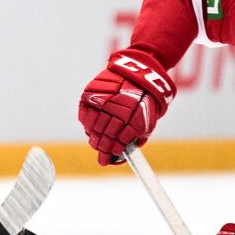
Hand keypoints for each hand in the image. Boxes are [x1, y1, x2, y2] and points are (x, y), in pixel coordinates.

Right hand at [78, 51, 175, 165]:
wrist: (139, 74)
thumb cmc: (145, 101)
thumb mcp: (149, 121)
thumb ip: (138, 137)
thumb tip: (128, 152)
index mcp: (133, 120)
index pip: (119, 142)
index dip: (113, 152)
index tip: (108, 159)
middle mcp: (117, 111)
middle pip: (104, 136)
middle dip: (102, 147)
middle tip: (100, 154)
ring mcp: (103, 102)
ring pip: (93, 126)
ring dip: (93, 137)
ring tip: (95, 142)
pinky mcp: (92, 93)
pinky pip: (85, 113)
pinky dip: (86, 123)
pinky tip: (89, 128)